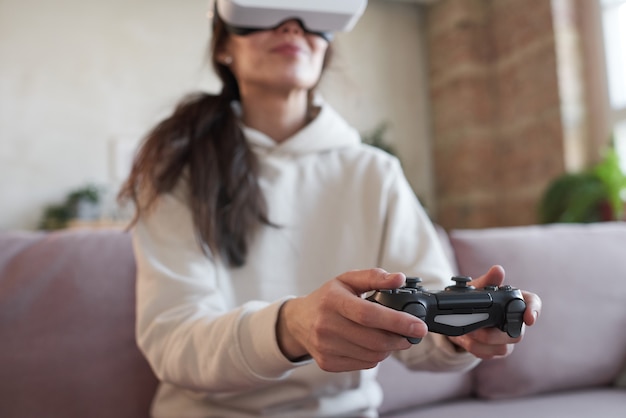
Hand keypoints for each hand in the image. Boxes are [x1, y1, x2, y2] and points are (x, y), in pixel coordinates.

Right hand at [276, 269, 426, 371]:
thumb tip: (399, 278)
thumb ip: (374, 277)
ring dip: (389, 348)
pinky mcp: (328, 363)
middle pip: (374, 340)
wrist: (298, 321)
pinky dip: (376, 356)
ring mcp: (325, 347)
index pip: (369, 315)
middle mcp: (326, 326)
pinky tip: (373, 345)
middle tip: (412, 333)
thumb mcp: (347, 280)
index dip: (397, 322)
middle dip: (400, 339)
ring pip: (372, 355)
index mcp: (333, 301)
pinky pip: (364, 364)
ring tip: (391, 337)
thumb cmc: (327, 298)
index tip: (419, 326)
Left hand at [447, 265, 541, 358]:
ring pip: (503, 348)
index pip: (532, 303)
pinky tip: (466, 340)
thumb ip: (487, 281)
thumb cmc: (474, 298)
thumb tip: (498, 270)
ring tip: (466, 333)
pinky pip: (490, 354)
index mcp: (514, 301)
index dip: (534, 310)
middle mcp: (515, 321)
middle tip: (474, 329)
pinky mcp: (497, 350)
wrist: (458, 315)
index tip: (529, 318)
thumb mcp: (475, 288)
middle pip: (518, 334)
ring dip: (481, 342)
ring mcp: (507, 338)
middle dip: (494, 334)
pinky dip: (475, 348)